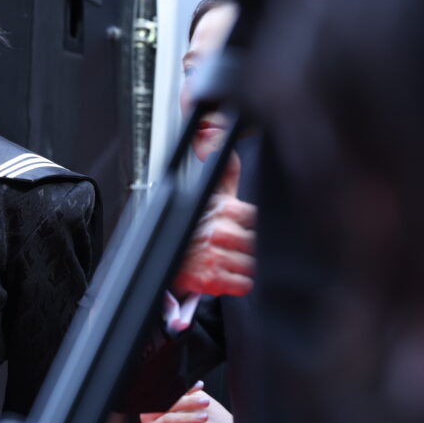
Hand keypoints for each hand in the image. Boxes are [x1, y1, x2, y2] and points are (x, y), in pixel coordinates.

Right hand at [134, 384, 211, 422]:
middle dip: (188, 401)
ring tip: (204, 417)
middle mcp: (148, 416)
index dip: (183, 388)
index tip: (199, 385)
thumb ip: (180, 403)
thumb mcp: (171, 417)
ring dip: (187, 418)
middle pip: (167, 405)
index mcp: (152, 405)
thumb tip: (199, 384)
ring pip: (168, 421)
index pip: (167, 393)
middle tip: (206, 401)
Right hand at [172, 152, 256, 296]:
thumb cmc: (193, 228)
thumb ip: (226, 171)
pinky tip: (225, 273)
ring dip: (243, 266)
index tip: (240, 228)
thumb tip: (217, 138)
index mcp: (222, 209)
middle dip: (247, 247)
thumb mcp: (211, 196)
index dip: (250, 226)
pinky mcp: (211, 279)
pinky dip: (238, 282)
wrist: (166, 261)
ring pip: (252, 264)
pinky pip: (244, 284)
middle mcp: (217, 232)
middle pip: (256, 244)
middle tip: (232, 247)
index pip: (255, 218)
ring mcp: (214, 256)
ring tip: (227, 259)